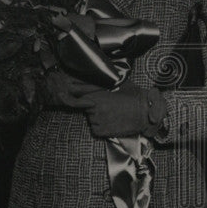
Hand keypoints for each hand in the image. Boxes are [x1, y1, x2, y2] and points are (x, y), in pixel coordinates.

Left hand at [47, 72, 165, 136]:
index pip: (77, 98)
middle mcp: (95, 109)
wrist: (145, 113)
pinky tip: (114, 121)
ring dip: (100, 116)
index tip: (61, 94)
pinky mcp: (101, 131)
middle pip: (87, 108)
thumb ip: (104, 83)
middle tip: (110, 106)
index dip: (67, 96)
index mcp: (98, 96)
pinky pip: (96, 128)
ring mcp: (97, 121)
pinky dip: (103, 126)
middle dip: (95, 106)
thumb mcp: (120, 84)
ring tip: (115, 113)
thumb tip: (97, 76)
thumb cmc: (134, 97)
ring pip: (92, 118)